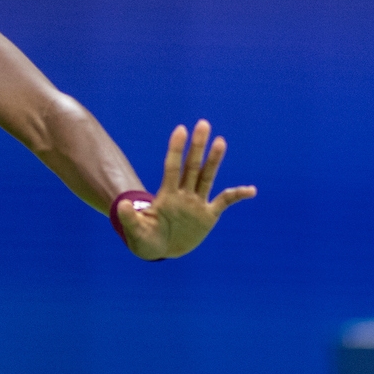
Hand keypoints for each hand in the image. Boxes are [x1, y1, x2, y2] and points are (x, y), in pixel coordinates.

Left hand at [118, 119, 255, 260]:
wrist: (159, 250)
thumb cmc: (145, 239)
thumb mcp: (136, 231)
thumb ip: (131, 218)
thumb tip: (122, 205)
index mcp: (166, 196)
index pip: (172, 168)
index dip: (176, 149)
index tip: (180, 130)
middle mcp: (183, 195)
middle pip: (192, 166)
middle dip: (197, 146)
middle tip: (203, 124)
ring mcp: (196, 204)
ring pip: (207, 177)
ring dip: (214, 160)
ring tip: (221, 141)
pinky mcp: (208, 216)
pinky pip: (225, 202)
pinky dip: (237, 195)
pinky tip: (251, 190)